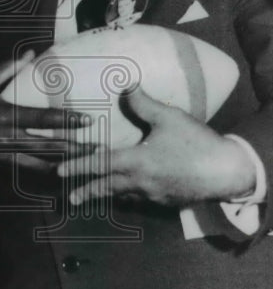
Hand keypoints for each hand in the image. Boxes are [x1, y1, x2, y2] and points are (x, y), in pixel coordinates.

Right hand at [0, 51, 92, 162]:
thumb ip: (8, 68)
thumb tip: (31, 53)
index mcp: (5, 115)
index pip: (43, 120)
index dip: (68, 121)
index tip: (89, 121)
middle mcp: (7, 138)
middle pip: (48, 147)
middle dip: (75, 150)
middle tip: (99, 150)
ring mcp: (3, 154)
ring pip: (40, 165)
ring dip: (65, 165)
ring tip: (85, 165)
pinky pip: (27, 170)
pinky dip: (46, 172)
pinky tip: (60, 173)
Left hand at [57, 86, 256, 207]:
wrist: (228, 172)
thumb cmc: (198, 143)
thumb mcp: (169, 118)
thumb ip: (144, 104)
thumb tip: (126, 85)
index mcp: (137, 162)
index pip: (99, 164)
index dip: (78, 167)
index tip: (60, 172)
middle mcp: (140, 182)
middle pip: (106, 187)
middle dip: (87, 191)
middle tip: (70, 197)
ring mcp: (153, 196)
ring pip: (124, 195)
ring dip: (108, 193)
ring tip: (95, 193)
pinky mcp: (166, 202)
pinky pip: (142, 200)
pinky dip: (130, 196)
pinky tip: (130, 193)